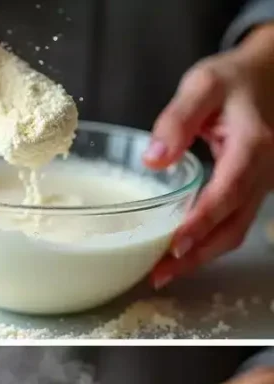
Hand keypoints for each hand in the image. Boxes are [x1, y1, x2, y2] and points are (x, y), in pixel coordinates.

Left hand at [146, 23, 273, 288]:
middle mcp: (264, 171)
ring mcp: (263, 184)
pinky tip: (179, 254)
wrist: (270, 76)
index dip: (203, 221)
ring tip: (161, 274)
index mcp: (254, 145)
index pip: (228, 191)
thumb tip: (153, 159)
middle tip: (158, 275)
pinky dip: (208, 243)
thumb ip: (178, 118)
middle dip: (197, 254)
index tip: (176, 245)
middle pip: (233, 224)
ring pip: (235, 230)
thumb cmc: (234, 80)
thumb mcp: (203, 85)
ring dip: (201, 256)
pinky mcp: (254, 191)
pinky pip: (234, 224)